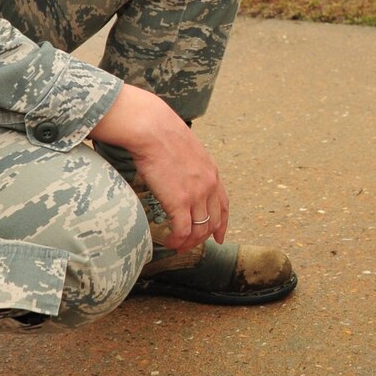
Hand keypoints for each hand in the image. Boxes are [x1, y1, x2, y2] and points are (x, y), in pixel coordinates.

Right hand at [90, 85, 226, 249]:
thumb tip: (179, 171)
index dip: (222, 224)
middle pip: (213, 221)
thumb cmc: (161, 133)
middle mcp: (209, 185)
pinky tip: (168, 242)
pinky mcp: (179, 202)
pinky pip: (182, 231)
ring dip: (188, 242)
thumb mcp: (187, 148)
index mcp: (212, 172)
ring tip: (177, 246)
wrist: (152, 129)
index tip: (219, 236)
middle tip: (190, 246)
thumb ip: (190, 164)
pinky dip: (177, 240)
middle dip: (203, 238)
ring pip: (199, 230)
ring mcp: (196, 195)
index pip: (223, 204)